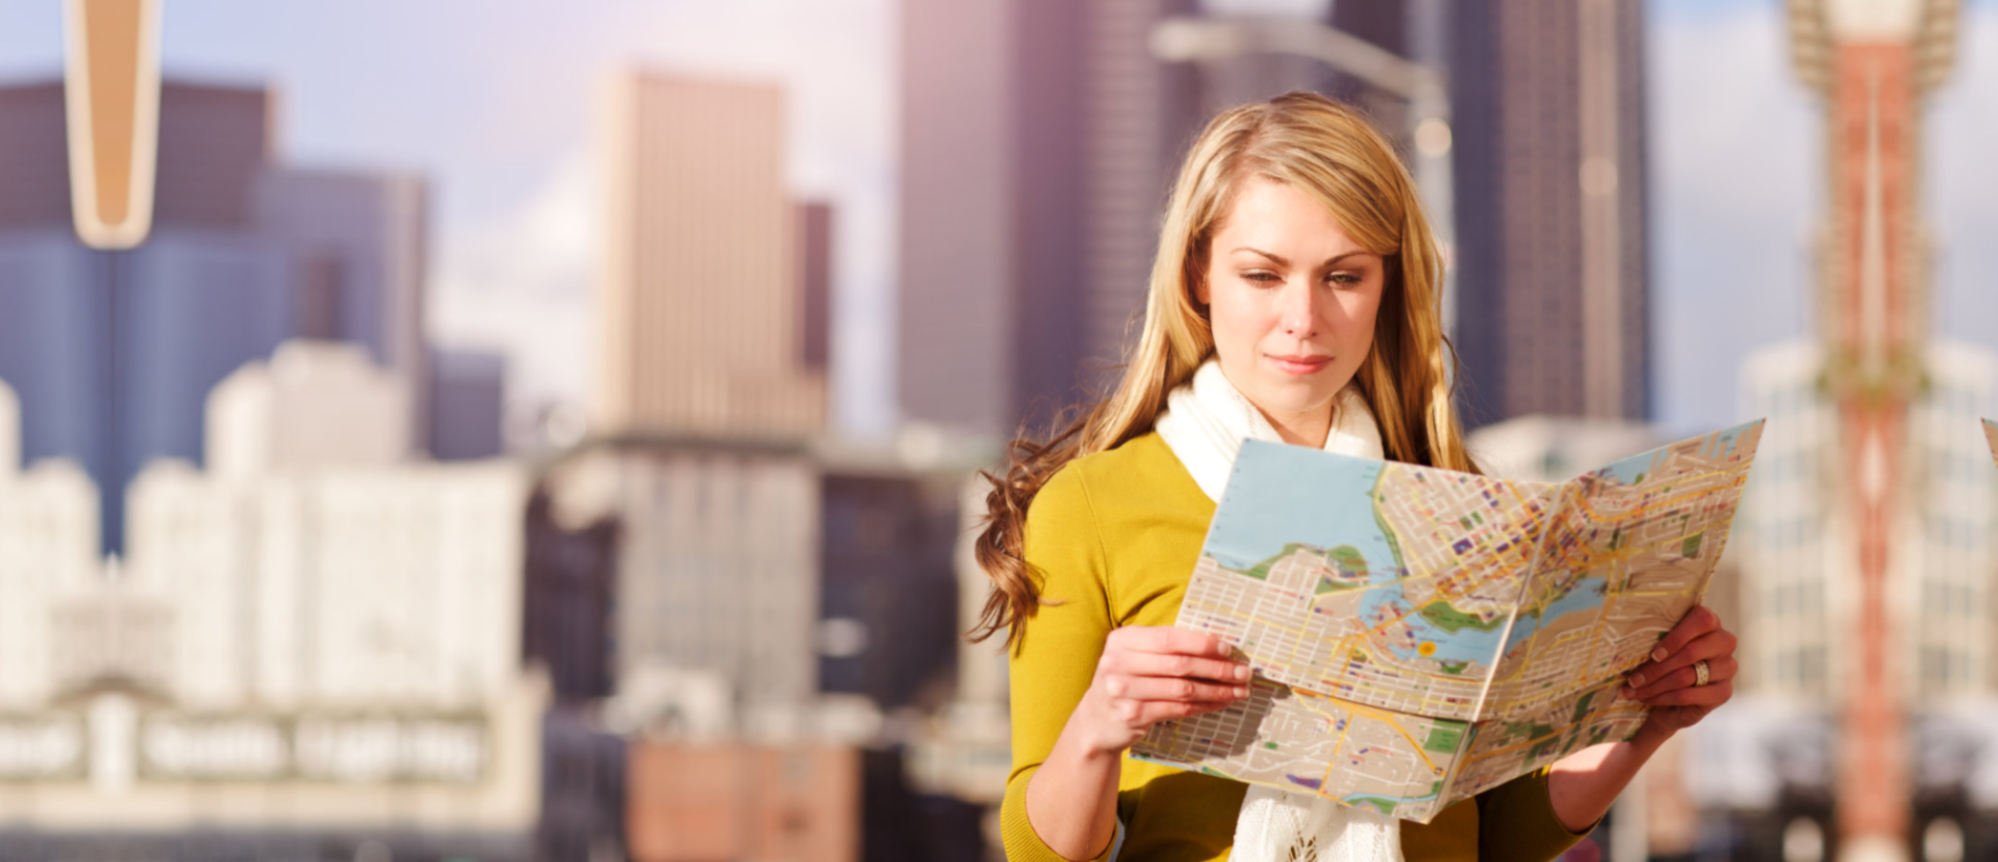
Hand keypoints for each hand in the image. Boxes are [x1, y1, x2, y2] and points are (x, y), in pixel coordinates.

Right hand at [1070, 626, 1251, 754]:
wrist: (1096, 720)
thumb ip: (1165, 648)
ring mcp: (1123, 692)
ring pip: (1182, 689)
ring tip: (1239, 690)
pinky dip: (1204, 706)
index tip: (1228, 649)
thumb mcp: (1135, 655)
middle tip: (1243, 672)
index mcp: (1122, 640)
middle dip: (1217, 669)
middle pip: (1179, 664)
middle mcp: (1118, 663)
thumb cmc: (1126, 680)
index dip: (1201, 643)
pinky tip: (1220, 703)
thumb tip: (1217, 645)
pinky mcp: (1133, 716)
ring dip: (1216, 690)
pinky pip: (1178, 709)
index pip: (1169, 638)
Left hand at [1620, 605, 1736, 739]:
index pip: (1702, 620)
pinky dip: (1663, 698)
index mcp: (1709, 622)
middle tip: (1632, 678)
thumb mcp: (1657, 645)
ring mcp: (1728, 667)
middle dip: (1656, 668)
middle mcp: (1724, 642)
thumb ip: (1653, 637)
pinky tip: (1647, 698)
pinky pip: (1689, 695)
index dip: (1677, 637)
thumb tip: (1627, 641)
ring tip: (1633, 690)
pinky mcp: (1724, 692)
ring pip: (1687, 675)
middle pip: (1692, 652)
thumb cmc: (1662, 661)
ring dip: (1655, 685)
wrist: (1671, 697)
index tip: (1654, 654)